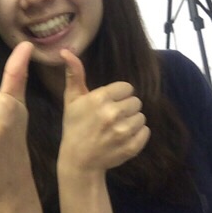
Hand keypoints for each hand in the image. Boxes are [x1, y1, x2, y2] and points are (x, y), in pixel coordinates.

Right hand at [58, 49, 149, 173]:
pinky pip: (146, 132)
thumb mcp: (71, 99)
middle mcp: (113, 113)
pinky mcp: (132, 146)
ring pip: (141, 117)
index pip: (126, 88)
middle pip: (135, 101)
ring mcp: (123, 132)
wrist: (78, 161)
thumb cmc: (74, 127)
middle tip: (112, 117)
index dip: (118, 95)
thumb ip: (74, 74)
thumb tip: (66, 51)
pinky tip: (123, 138)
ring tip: (117, 128)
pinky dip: (138, 135)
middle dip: (126, 108)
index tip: (108, 104)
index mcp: (99, 99)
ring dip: (132, 121)